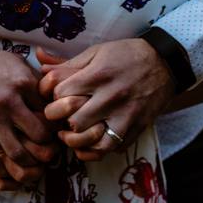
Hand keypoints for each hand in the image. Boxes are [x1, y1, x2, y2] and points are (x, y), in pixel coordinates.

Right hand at [0, 38, 58, 188]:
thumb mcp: (17, 62)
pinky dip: (2, 169)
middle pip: (39, 136)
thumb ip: (37, 80)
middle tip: (49, 152)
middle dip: (47, 147)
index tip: (56, 132)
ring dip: (28, 163)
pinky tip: (8, 169)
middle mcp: (8, 101)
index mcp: (23, 83)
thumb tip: (56, 98)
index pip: (50, 113)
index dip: (56, 126)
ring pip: (17, 153)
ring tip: (32, 164)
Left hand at [37, 40, 174, 162]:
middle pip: (73, 120)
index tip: (53, 96)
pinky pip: (109, 149)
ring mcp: (124, 116)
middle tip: (58, 116)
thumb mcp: (97, 52)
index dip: (51, 96)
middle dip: (59, 120)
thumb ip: (68, 62)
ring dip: (74, 139)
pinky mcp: (134, 129)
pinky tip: (86, 144)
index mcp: (98, 75)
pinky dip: (94, 150)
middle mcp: (111, 97)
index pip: (61, 93)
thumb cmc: (126, 55)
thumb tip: (39, 60)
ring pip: (90, 140)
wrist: (164, 64)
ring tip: (69, 132)